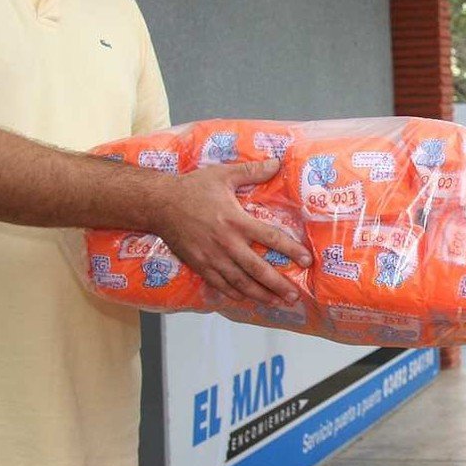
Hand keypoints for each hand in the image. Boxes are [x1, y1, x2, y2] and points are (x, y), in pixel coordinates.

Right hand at [154, 158, 311, 305]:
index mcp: (235, 220)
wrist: (158, 204)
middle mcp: (226, 243)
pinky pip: (220, 284)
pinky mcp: (199, 265)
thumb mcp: (223, 175)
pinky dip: (235, 294)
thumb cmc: (192, 188)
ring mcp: (212, 257)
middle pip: (257, 268)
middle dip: (278, 284)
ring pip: (240, 282)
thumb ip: (251, 172)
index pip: (270, 238)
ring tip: (277, 302)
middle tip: (294, 295)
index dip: (291, 250)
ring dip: (260, 294)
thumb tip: (276, 162)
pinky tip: (247, 299)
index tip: (307, 260)